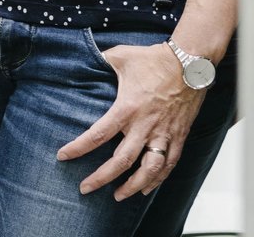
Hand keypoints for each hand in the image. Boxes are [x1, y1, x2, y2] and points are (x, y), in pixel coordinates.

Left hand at [58, 42, 204, 199]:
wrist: (190, 63)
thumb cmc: (154, 59)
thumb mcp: (120, 56)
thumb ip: (99, 61)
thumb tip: (82, 58)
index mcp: (127, 108)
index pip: (98, 134)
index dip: (78, 148)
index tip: (63, 156)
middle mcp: (145, 126)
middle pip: (121, 161)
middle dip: (102, 178)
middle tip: (85, 188)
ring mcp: (164, 133)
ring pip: (149, 169)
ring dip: (133, 186)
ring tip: (118, 196)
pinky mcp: (179, 136)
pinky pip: (169, 164)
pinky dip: (158, 179)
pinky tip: (147, 188)